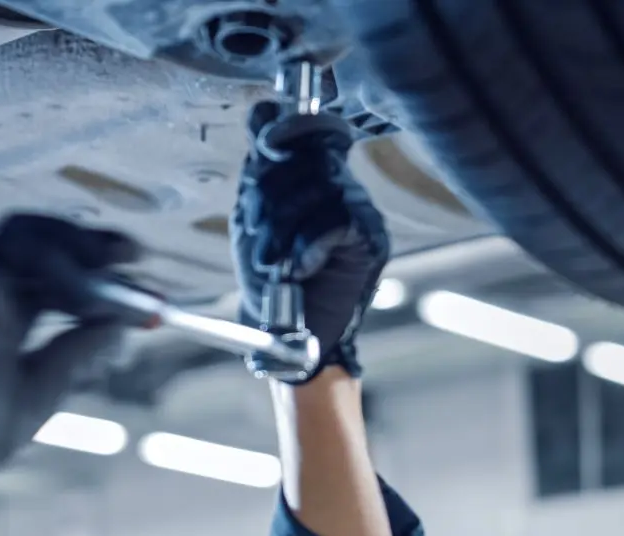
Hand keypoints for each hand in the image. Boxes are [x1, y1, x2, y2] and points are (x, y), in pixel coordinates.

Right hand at [0, 215, 135, 535]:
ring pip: (19, 239)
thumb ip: (76, 352)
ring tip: (104, 269)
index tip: (135, 264)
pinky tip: (72, 287)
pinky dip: (38, 262)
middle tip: (128, 254)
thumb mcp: (39, 391)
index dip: (96, 263)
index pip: (55, 272)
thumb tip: (121, 323)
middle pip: (42, 244)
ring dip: (68, 247)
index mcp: (8, 316)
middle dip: (89, 243)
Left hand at [231, 100, 390, 380]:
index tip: (267, 143)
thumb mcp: (252, 220)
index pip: (307, 129)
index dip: (287, 129)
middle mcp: (341, 186)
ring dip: (280, 232)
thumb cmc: (269, 281)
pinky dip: (307, 247)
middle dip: (267, 201)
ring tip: (271, 264)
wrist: (291, 336)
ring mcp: (360, 210)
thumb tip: (262, 112)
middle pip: (303, 160)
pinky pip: (335, 221)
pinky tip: (299, 269)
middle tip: (257, 243)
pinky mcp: (371, 239)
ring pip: (316, 190)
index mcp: (312, 178)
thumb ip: (259, 172)